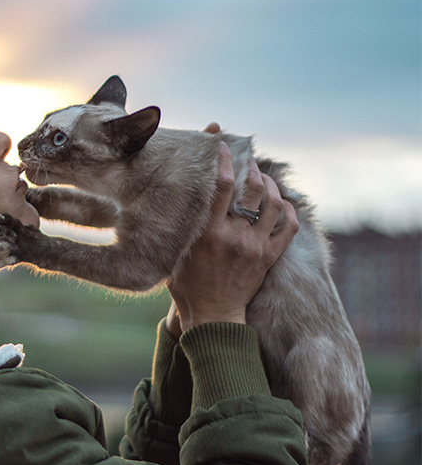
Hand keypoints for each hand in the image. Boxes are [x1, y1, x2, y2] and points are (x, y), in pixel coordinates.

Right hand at [167, 142, 298, 331]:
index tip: (223, 146)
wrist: (212, 318)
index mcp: (209, 233)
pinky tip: (282, 203)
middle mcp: (235, 236)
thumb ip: (183, 229)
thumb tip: (180, 204)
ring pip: (273, 204)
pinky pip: (288, 228)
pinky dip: (288, 210)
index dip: (224, 160)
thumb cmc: (187, 288)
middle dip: (252, 169)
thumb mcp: (176, 254)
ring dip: (270, 186)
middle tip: (249, 161)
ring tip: (264, 178)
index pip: (221, 186)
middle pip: (252, 190)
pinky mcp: (268, 258)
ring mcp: (255, 247)